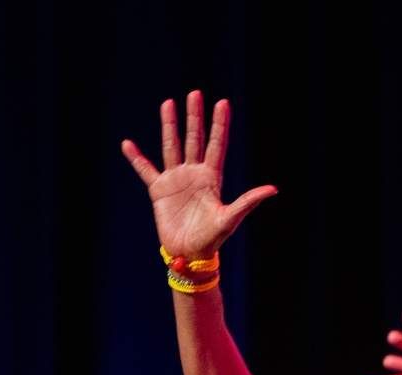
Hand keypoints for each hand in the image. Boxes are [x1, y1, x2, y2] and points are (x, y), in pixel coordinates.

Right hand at [122, 91, 277, 258]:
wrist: (190, 254)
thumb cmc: (213, 238)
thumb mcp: (231, 218)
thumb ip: (248, 201)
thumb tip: (273, 189)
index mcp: (212, 178)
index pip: (216, 144)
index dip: (219, 124)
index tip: (222, 103)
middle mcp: (194, 174)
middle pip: (194, 138)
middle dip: (195, 116)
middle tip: (195, 93)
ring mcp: (176, 180)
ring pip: (172, 146)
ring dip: (170, 125)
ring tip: (168, 103)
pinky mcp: (159, 191)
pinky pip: (145, 170)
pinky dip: (136, 158)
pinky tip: (128, 144)